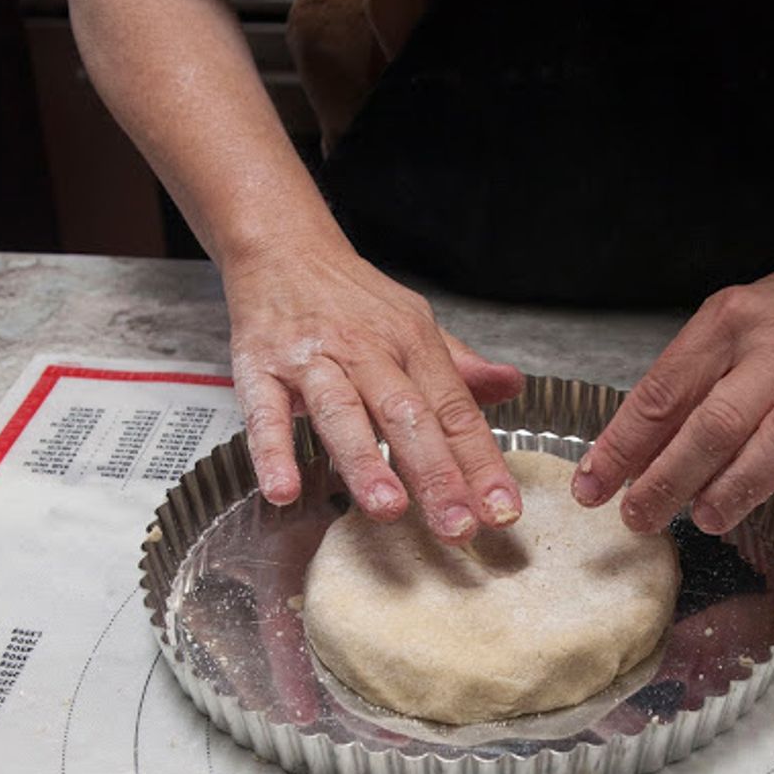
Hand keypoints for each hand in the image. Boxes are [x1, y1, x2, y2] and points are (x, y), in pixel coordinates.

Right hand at [225, 245, 524, 543]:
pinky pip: (265, 413)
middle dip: (435, 474)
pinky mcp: (260, 368)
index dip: (480, 463)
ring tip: (387, 508)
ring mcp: (312, 360)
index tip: (501, 510)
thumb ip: (460, 367)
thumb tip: (512, 387)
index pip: (454, 411)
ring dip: (365, 462)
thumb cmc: (351, 299)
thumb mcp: (413, 324)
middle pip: (407, 417)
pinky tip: (283, 489)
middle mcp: (366, 351)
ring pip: (343, 413)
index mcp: (412, 343)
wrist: (282, 247)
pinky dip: (273, 451)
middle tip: (457, 525)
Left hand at [571, 251, 773, 554]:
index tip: (592, 487)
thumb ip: (680, 388)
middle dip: (670, 477)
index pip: (663, 392)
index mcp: (726, 324)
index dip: (622, 446)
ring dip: (737, 489)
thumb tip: (628, 458)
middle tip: (640, 516)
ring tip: (705, 520)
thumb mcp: (722, 329)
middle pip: (716, 422)